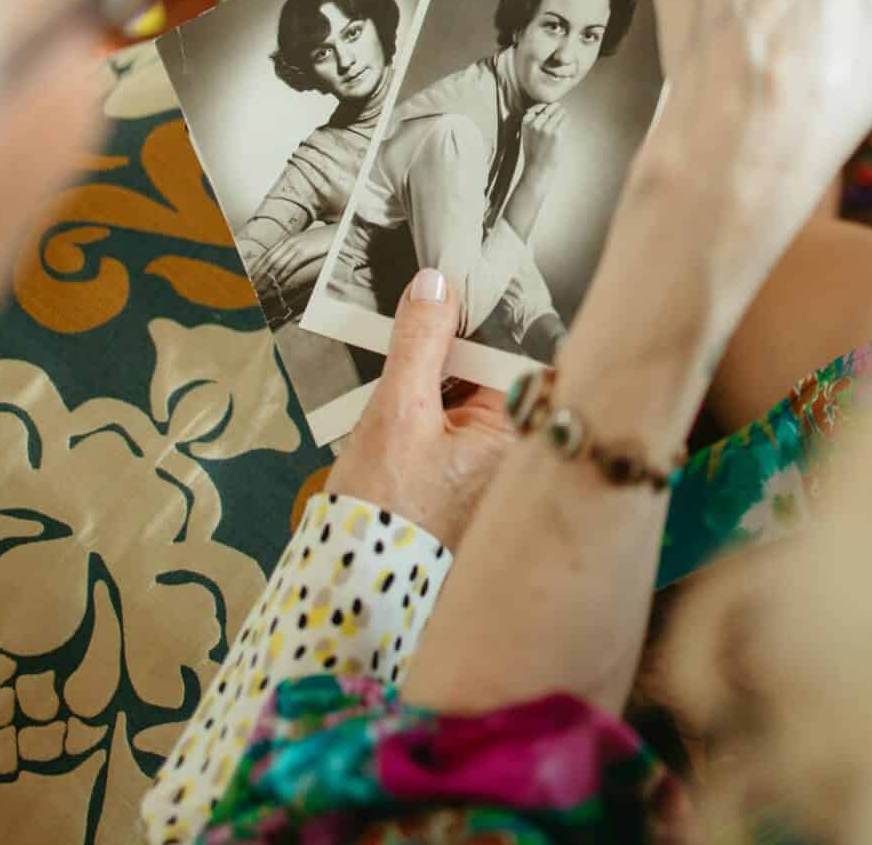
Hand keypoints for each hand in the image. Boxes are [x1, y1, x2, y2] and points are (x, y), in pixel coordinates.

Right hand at [324, 268, 518, 551]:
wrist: (354, 583)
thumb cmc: (384, 513)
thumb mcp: (398, 411)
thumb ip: (420, 343)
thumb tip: (436, 287)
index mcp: (517, 435)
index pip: (515, 352)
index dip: (483, 317)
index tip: (453, 288)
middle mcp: (513, 451)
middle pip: (490, 370)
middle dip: (451, 343)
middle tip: (419, 309)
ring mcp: (488, 467)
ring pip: (466, 393)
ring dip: (432, 371)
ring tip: (397, 352)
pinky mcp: (460, 477)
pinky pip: (450, 420)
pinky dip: (424, 402)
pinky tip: (392, 393)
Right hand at [517, 102, 567, 179]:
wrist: (537, 168)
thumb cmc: (534, 151)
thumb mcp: (527, 133)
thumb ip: (534, 120)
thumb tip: (548, 106)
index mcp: (526, 122)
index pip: (538, 107)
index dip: (545, 109)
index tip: (548, 114)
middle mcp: (535, 123)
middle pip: (550, 108)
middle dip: (555, 109)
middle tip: (559, 113)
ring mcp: (546, 128)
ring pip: (559, 112)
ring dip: (563, 114)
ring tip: (563, 117)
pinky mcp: (557, 133)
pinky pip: (566, 119)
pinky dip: (567, 119)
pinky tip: (566, 122)